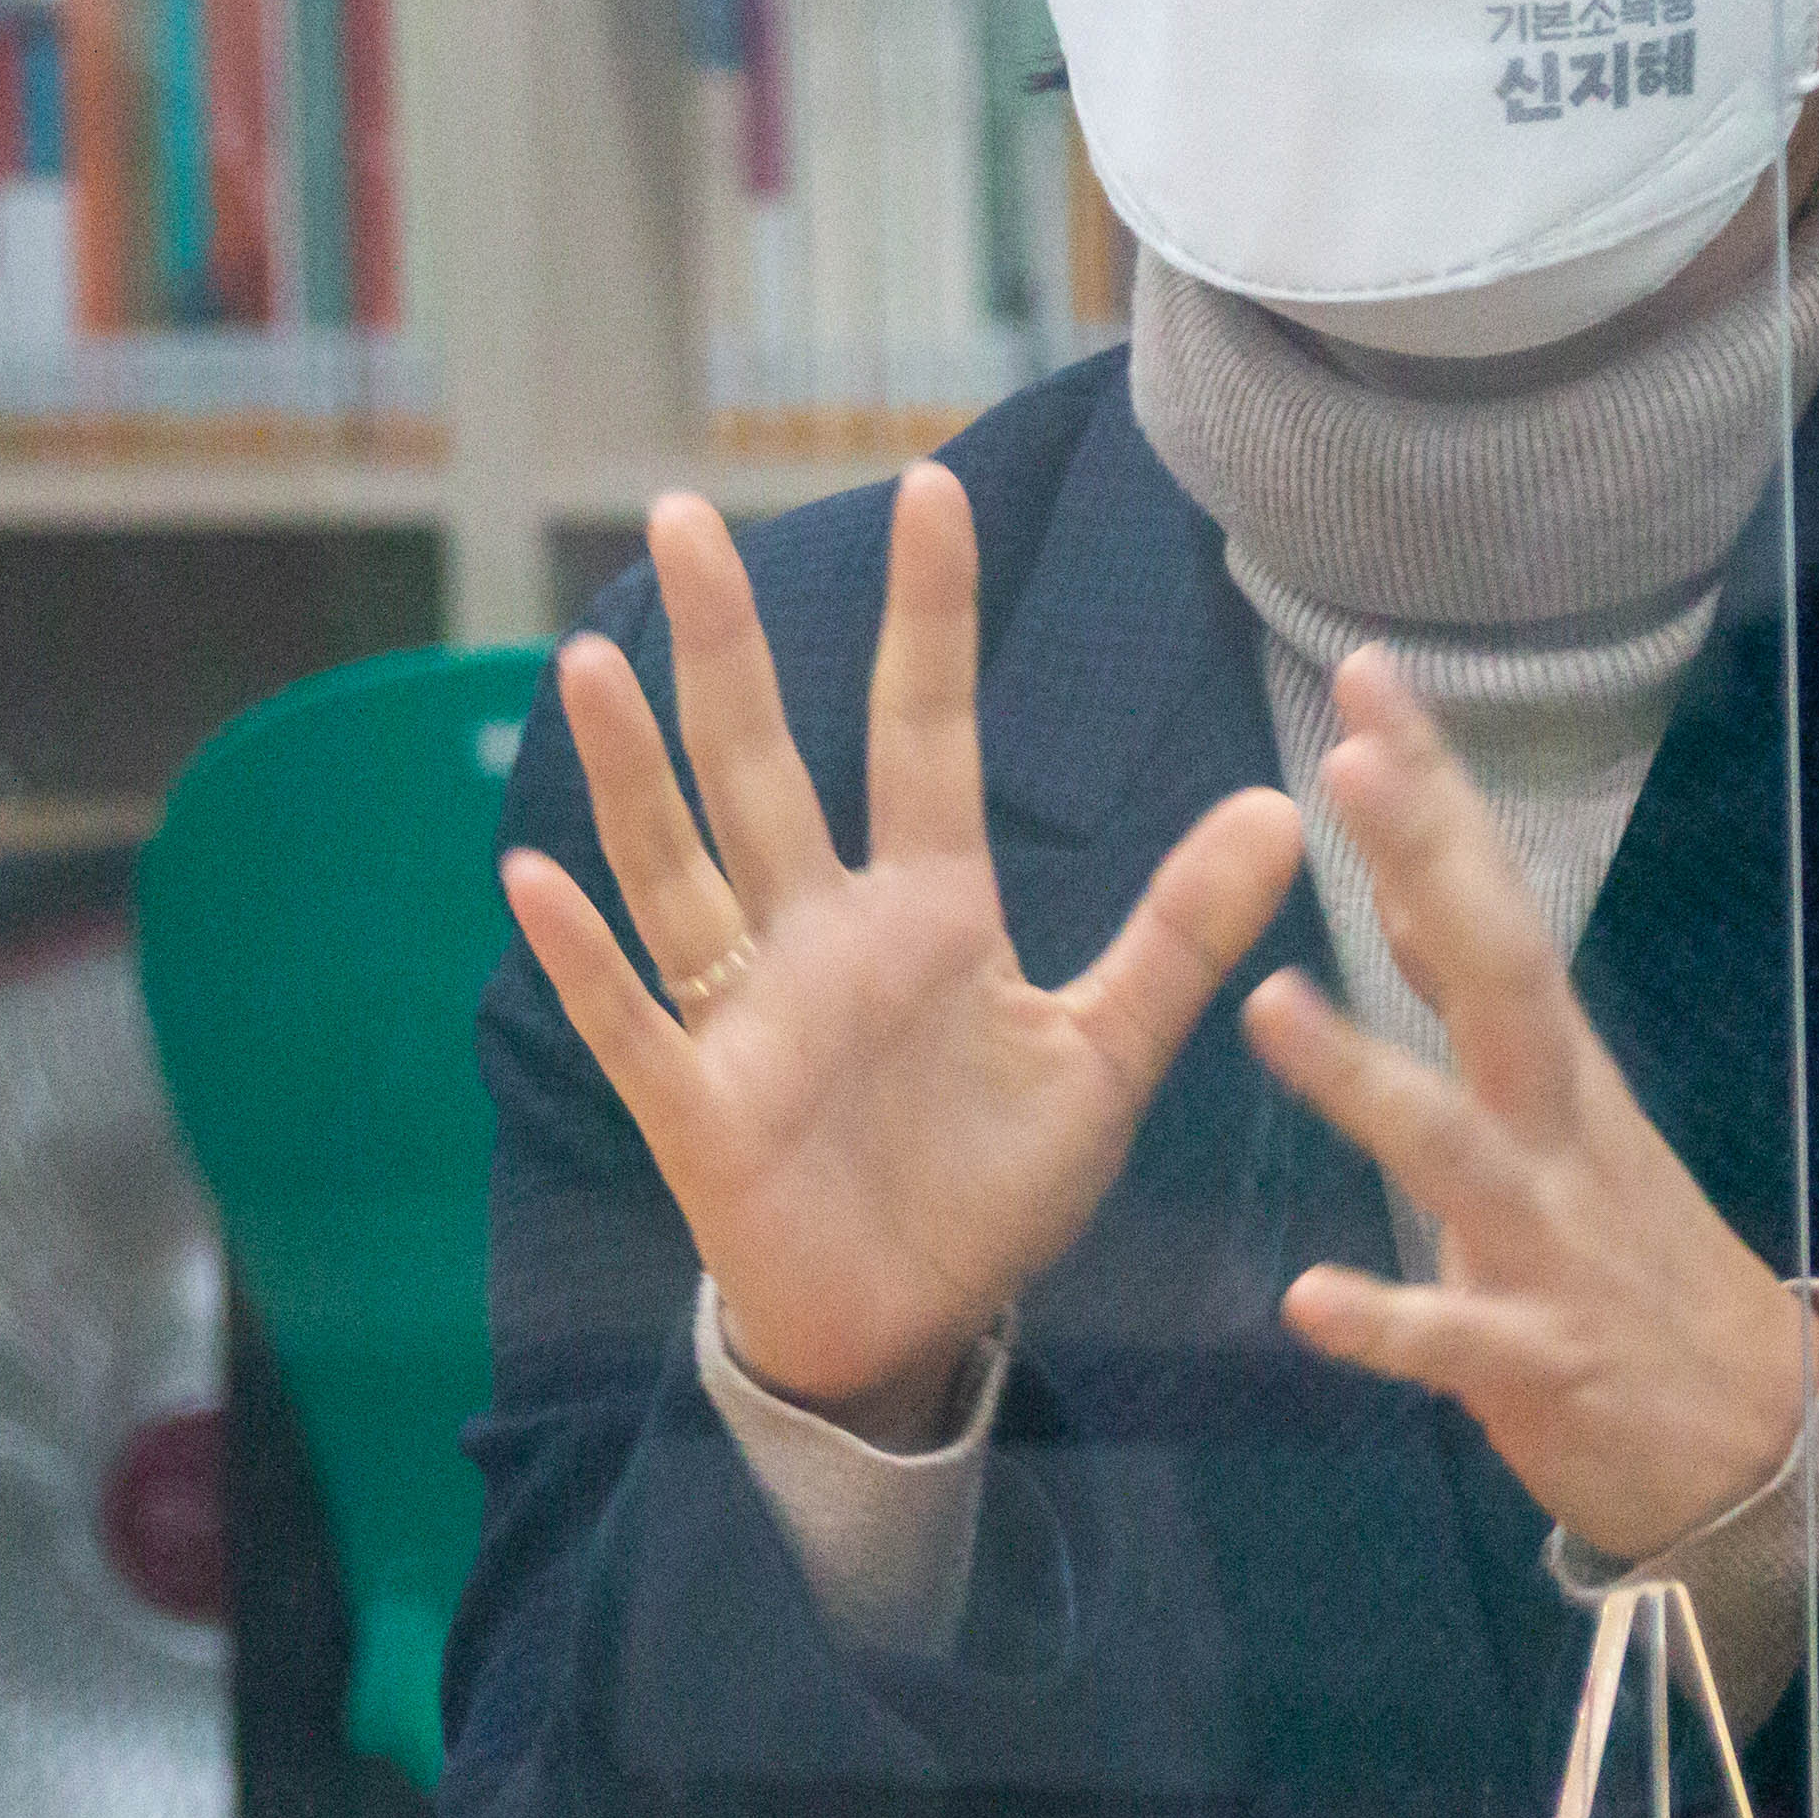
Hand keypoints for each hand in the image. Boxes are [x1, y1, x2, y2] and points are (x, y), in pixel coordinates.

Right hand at [500, 468, 1305, 1446]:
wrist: (909, 1326)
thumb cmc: (988, 1184)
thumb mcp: (1103, 1055)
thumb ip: (1179, 932)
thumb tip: (1282, 806)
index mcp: (925, 907)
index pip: (921, 732)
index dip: (927, 619)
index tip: (932, 491)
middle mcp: (820, 933)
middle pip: (763, 761)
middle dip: (728, 643)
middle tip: (683, 512)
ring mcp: (748, 1011)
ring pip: (678, 863)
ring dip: (633, 769)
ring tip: (596, 659)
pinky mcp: (698, 1104)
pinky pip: (630, 1017)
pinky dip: (584, 954)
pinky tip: (537, 878)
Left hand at [1252, 647, 1816, 1557]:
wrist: (1759, 1447)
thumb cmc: (1633, 1265)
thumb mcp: (1565, 1110)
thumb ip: (1477, 1005)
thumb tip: (1403, 884)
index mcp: (1554, 1066)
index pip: (1486, 896)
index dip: (1432, 789)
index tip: (1365, 675)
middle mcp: (1557, 1129)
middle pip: (1493, 973)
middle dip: (1422, 866)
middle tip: (1342, 761)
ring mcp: (1550, 1242)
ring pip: (1453, 1146)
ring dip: (1362, 1078)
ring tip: (1269, 1004)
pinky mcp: (1539, 1362)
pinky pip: (1454, 1342)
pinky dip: (1386, 1321)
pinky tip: (1308, 1302)